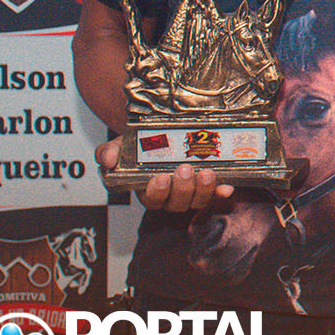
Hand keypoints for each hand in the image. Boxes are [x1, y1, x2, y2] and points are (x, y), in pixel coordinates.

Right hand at [95, 138, 231, 211]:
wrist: (162, 131)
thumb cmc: (140, 143)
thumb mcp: (121, 144)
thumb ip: (110, 152)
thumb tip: (107, 160)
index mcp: (147, 189)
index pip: (152, 199)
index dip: (157, 192)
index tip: (160, 178)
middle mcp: (170, 195)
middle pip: (176, 203)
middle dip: (182, 189)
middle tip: (184, 170)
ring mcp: (191, 191)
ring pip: (197, 200)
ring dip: (203, 189)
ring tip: (206, 173)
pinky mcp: (208, 185)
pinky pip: (216, 194)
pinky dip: (221, 192)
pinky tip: (227, 187)